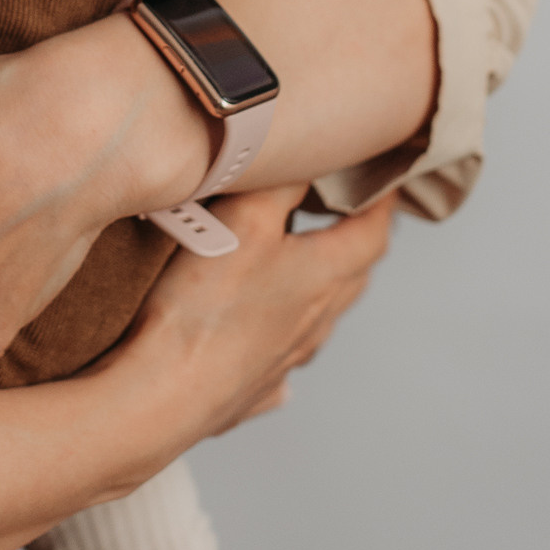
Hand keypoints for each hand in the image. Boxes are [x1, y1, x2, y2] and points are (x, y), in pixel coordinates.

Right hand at [91, 185, 393, 469]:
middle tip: (345, 220)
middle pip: (351, 280)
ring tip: (303, 275)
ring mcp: (284, 361)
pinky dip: (278, 350)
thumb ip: (279, 182)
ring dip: (318, 296)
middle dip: (353, 246)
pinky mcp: (249, 391)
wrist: (164, 393)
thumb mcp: (245, 221)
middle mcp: (313, 322)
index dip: (381, 206)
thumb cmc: (205, 308)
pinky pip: (276, 369)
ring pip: (317, 324)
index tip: (385, 183)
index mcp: (322, 278)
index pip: (371, 236)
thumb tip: (310, 155)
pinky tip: (264, 349)